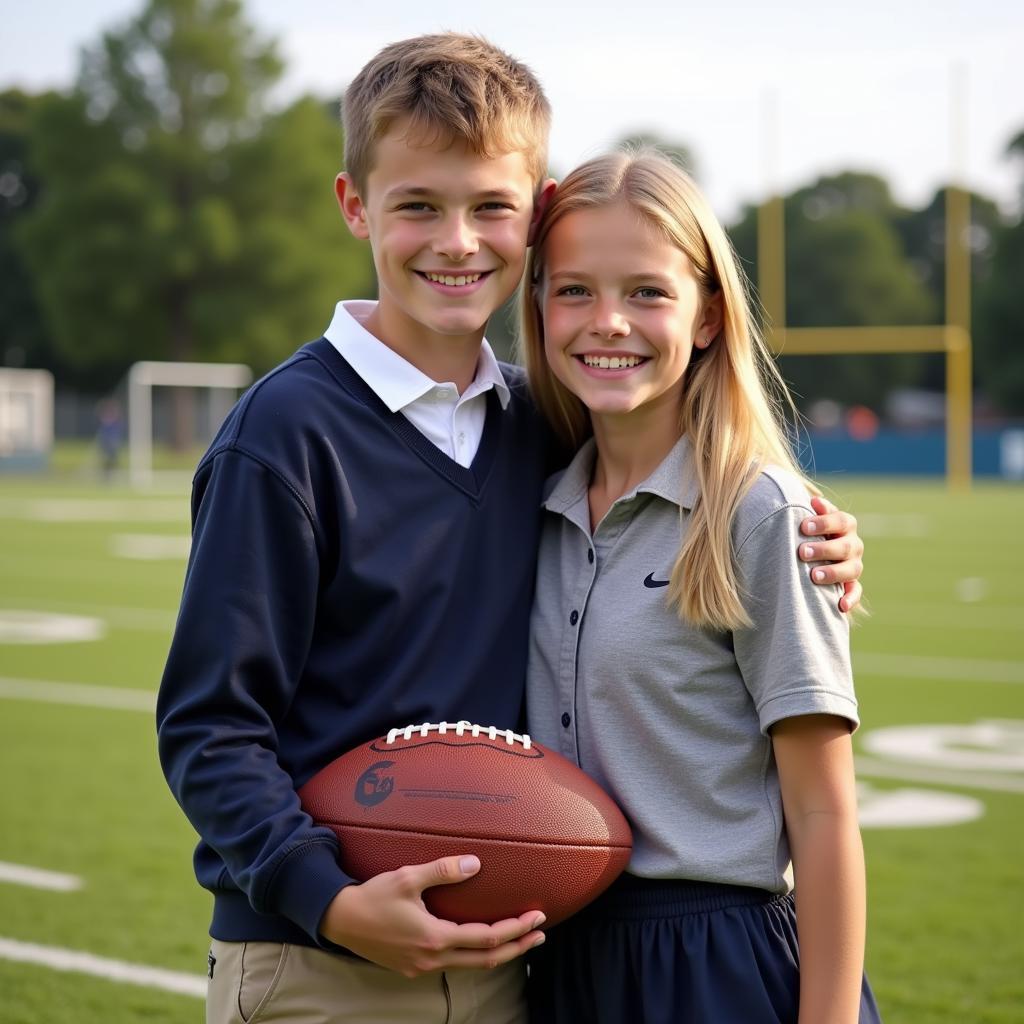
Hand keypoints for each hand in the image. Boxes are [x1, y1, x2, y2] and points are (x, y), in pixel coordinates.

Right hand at [319, 854, 545, 977]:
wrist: (340, 919)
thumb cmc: (374, 896)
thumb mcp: (408, 876)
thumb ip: (444, 871)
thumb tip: (476, 864)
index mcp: (435, 937)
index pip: (486, 938)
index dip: (516, 929)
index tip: (537, 916)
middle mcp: (432, 958)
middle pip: (485, 960)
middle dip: (516, 948)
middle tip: (540, 935)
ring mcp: (422, 967)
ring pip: (470, 966)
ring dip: (497, 953)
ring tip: (518, 940)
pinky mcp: (413, 967)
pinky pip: (453, 965)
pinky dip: (474, 956)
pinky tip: (479, 944)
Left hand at [799, 496, 863, 612]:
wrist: (813, 553)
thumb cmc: (807, 531)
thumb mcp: (810, 519)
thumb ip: (813, 510)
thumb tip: (814, 500)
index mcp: (845, 525)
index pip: (841, 520)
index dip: (824, 523)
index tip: (803, 527)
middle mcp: (853, 544)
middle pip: (846, 546)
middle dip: (824, 549)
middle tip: (802, 552)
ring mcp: (854, 565)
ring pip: (851, 569)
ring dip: (833, 573)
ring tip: (813, 576)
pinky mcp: (852, 583)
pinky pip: (856, 592)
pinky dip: (850, 599)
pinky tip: (840, 605)